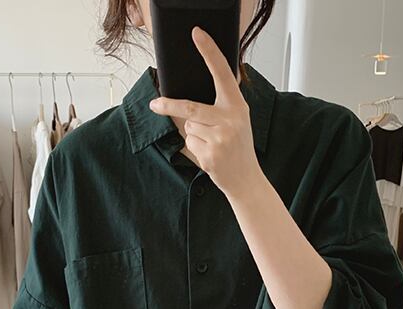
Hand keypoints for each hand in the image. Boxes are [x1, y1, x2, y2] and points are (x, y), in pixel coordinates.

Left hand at [149, 25, 261, 196]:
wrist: (246, 180)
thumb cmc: (238, 148)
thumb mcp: (237, 121)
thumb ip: (219, 106)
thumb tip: (184, 102)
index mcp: (237, 106)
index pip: (221, 73)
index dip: (209, 52)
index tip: (196, 34)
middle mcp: (231, 119)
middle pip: (190, 107)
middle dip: (169, 106)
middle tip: (155, 104)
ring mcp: (221, 138)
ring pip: (189, 127)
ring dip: (193, 134)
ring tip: (211, 144)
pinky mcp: (211, 155)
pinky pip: (190, 143)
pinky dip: (195, 149)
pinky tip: (210, 155)